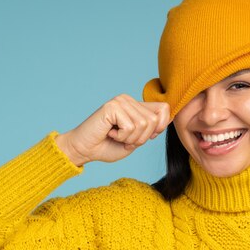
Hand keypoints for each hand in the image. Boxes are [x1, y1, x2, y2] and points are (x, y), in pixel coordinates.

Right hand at [55, 95, 169, 165]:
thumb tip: (165, 119)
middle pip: (154, 120)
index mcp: (136, 105)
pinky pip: (130, 126)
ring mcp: (120, 101)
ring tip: (116, 137)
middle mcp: (128, 99)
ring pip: (143, 124)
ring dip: (131, 139)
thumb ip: (150, 130)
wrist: (84, 150)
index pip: (164, 108)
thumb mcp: (136, 140)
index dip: (161, 126)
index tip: (147, 137)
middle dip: (142, 138)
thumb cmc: (108, 146)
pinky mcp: (112, 106)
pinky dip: (121, 137)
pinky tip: (109, 133)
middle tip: (125, 140)